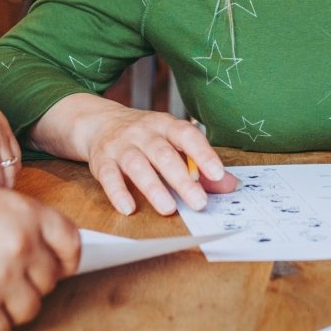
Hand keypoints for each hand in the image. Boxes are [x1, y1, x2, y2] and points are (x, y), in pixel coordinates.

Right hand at [0, 180, 79, 330]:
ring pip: (28, 311)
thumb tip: (45, 257)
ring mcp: (3, 276)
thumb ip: (15, 223)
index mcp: (26, 211)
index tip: (54, 269)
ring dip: (5, 308)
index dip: (65, 260)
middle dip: (25, 285)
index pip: (70, 243)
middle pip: (48, 282)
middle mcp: (22, 243)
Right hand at [67, 99, 236, 215]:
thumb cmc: (145, 137)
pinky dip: (118, 192)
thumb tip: (231, 185)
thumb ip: (200, 164)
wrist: (99, 122)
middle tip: (199, 202)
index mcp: (165, 125)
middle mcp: (143, 133)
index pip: (186, 135)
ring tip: (168, 208)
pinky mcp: (102, 160)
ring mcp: (121, 146)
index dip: (203, 153)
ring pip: (137, 164)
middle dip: (181, 179)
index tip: (217, 174)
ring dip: (153, 187)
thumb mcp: (171, 142)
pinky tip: (128, 208)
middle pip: (163, 154)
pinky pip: (108, 176)